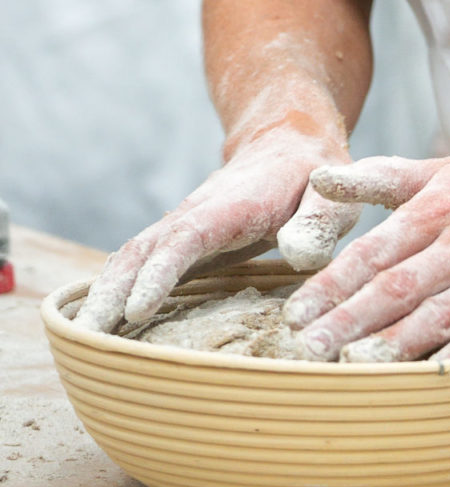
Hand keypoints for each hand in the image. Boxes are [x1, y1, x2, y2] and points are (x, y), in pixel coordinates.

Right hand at [77, 127, 359, 332]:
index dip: (159, 273)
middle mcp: (195, 216)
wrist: (290, 144)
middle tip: (86, 340)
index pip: (186, 239)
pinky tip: (98, 325)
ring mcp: (182, 229)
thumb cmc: (316, 177)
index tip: (136, 310)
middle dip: (110, 293)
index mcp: (231, 207)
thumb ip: (319, 221)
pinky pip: (138, 266)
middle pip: (141, 251)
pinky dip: (112, 291)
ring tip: (80, 342)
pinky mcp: (180, 244)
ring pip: (130, 258)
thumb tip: (298, 255)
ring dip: (102, 295)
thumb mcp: (333, 194)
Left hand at [282, 153, 449, 364]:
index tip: (295, 314)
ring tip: (353, 365)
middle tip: (307, 349)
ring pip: (436, 315)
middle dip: (348, 320)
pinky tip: (430, 376)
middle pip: (396, 287)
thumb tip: (318, 180)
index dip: (331, 284)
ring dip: (393, 343)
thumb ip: (381, 179)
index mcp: (439, 209)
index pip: (373, 252)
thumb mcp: (446, 172)